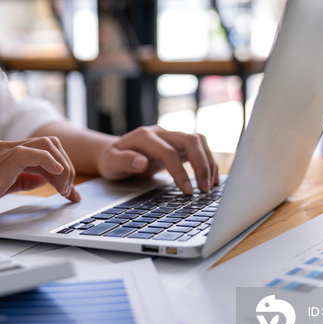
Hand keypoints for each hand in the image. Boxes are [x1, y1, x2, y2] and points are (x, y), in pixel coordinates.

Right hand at [0, 137, 79, 229]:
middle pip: (50, 144)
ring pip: (46, 145)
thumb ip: (17, 180)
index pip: (43, 150)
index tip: (70, 193)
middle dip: (68, 168)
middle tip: (69, 193)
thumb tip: (39, 181)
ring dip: (63, 168)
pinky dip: (51, 163)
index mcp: (1, 153)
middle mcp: (2, 148)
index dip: (63, 170)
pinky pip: (32, 152)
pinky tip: (58, 179)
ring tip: (63, 191)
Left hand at [96, 125, 218, 193]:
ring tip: (210, 185)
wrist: (113, 153)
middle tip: (204, 189)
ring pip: (197, 141)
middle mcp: (160, 132)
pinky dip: (207, 161)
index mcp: (144, 137)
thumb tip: (141, 162)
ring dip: (208, 162)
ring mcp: (170, 136)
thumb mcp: (111, 164)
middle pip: (189, 140)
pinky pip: (198, 147)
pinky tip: (211, 178)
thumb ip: (124, 161)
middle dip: (201, 164)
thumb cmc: (112, 160)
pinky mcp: (177, 144)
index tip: (187, 191)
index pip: (168, 152)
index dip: (180, 171)